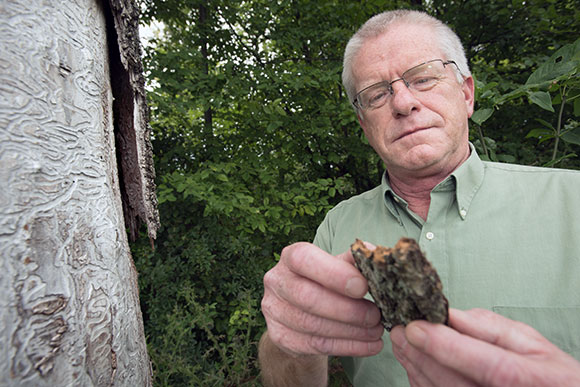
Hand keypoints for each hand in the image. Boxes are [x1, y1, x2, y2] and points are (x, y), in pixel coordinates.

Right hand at [261, 242, 383, 356]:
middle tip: (375, 316)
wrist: (301, 314)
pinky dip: (347, 346)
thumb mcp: (337, 267)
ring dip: (351, 331)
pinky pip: (316, 345)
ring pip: (312, 324)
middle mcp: (277, 281)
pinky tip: (369, 345)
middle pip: (308, 297)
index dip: (333, 273)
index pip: (304, 259)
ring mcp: (274, 310)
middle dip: (347, 309)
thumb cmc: (325, 284)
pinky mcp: (279, 336)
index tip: (363, 287)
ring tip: (376, 331)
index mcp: (290, 257)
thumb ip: (354, 260)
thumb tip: (374, 253)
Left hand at [390, 308, 579, 386]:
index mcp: (525, 377)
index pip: (483, 363)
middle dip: (418, 353)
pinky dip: (421, 382)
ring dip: (414, 366)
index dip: (444, 345)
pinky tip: (413, 363)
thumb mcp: (530, 343)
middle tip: (397, 330)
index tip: (414, 327)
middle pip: (451, 380)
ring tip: (400, 342)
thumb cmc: (548, 375)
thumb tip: (451, 315)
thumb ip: (490, 328)